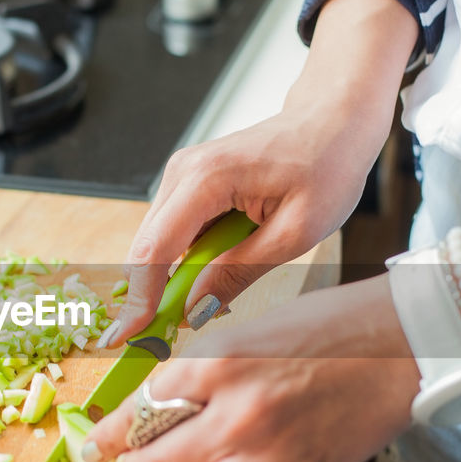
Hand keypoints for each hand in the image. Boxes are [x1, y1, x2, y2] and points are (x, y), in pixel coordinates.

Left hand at [85, 275, 420, 461]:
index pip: (141, 408)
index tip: (98, 443)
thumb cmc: (330, 324)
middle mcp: (235, 412)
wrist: (405, 340)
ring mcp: (269, 453)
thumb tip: (162, 401)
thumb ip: (206, 368)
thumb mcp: (251, 329)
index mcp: (218, 362)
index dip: (111, 432)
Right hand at [101, 0, 417, 347]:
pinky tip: (215, 274)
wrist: (332, 121)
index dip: (139, 298)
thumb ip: (239, 271)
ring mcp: (182, 176)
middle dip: (148, 297)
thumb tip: (196, 310)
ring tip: (203, 305)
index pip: (155, 250)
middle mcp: (183, 172)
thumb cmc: (325, 165)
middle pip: (146, 249)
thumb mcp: (294, 233)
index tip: (128, 337)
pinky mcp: (190, 185)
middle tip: (156, 340)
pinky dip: (186, 262)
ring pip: (158, 244)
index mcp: (207, 179)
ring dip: (171, 280)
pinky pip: (175, 234)